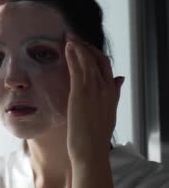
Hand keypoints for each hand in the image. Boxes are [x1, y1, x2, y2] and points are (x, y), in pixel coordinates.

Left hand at [65, 32, 124, 162]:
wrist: (91, 151)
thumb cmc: (95, 136)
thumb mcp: (108, 112)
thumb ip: (113, 95)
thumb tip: (119, 79)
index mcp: (112, 93)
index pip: (105, 66)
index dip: (94, 53)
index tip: (82, 46)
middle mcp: (106, 89)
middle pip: (98, 59)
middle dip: (85, 45)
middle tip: (72, 36)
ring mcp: (95, 90)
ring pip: (89, 60)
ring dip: (78, 46)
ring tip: (67, 36)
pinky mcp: (82, 93)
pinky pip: (79, 68)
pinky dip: (74, 55)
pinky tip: (67, 47)